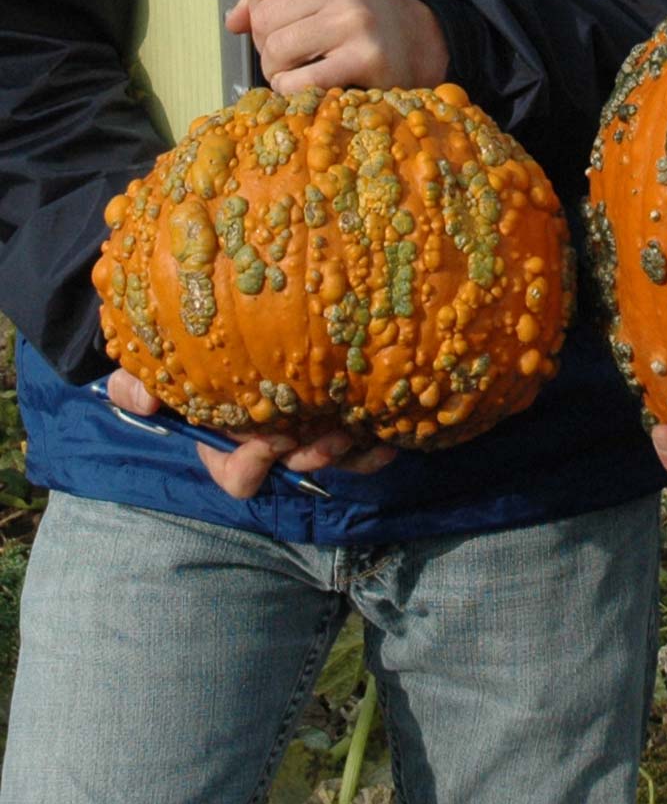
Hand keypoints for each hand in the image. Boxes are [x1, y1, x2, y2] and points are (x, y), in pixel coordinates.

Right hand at [106, 369, 395, 498]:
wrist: (227, 326)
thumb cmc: (190, 355)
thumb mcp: (154, 369)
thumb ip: (137, 387)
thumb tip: (145, 400)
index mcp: (232, 444)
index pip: (241, 477)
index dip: (252, 465)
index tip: (265, 441)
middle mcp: (275, 443)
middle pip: (298, 467)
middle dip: (314, 457)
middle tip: (330, 437)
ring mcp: (310, 430)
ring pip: (336, 457)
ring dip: (350, 451)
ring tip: (360, 430)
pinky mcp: (342, 413)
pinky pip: (365, 439)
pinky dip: (378, 442)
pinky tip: (393, 434)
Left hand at [224, 0, 449, 93]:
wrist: (420, 43)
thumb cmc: (361, 16)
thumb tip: (232, 21)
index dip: (260, 15)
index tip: (283, 30)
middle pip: (265, 19)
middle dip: (268, 46)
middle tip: (290, 59)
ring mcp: (355, 17)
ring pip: (277, 50)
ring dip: (277, 71)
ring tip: (296, 73)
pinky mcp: (366, 56)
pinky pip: (302, 79)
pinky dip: (293, 89)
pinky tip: (306, 87)